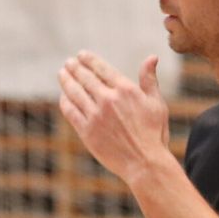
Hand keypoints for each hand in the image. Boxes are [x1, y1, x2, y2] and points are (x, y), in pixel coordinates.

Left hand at [58, 51, 170, 182]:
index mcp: (126, 90)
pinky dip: (65, 101)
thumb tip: (151, 57)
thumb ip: (149, 79)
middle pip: (85, 78)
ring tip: (62, 74)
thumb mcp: (156, 103)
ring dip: (66, 80)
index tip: (81, 55)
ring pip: (74, 92)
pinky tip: (64, 97)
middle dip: (74, 68)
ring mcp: (95, 115)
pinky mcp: (86, 131)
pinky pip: (70, 111)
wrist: (144, 163)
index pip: (101, 69)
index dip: (89, 60)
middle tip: (68, 62)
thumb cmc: (154, 133)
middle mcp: (108, 100)